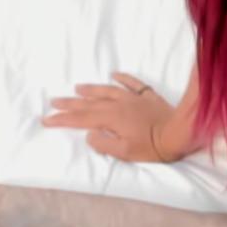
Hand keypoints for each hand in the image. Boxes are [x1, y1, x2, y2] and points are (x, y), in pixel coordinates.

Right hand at [39, 71, 179, 162]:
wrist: (180, 132)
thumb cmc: (153, 146)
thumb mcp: (125, 152)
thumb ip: (103, 144)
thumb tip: (89, 134)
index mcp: (111, 119)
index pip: (81, 119)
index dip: (63, 120)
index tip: (47, 119)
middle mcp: (119, 105)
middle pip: (89, 103)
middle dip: (70, 104)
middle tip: (54, 102)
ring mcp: (134, 98)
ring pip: (107, 90)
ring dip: (91, 89)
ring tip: (77, 88)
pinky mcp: (148, 96)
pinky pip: (133, 83)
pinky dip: (122, 77)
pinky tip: (114, 74)